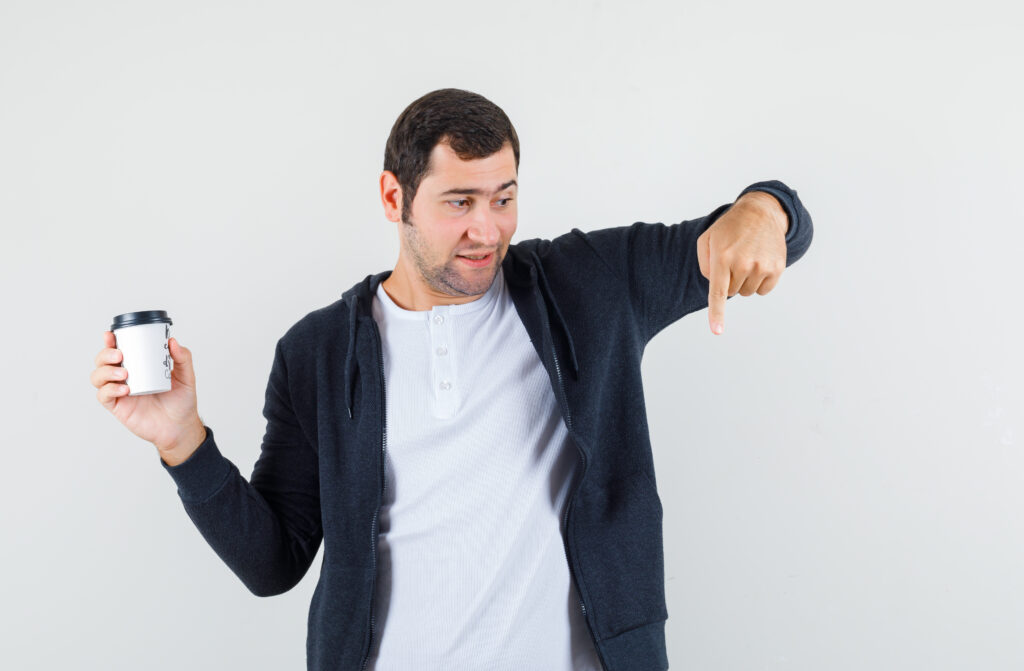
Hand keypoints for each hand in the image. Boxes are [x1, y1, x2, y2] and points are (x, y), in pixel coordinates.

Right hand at [91, 331, 205, 463]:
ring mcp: (119, 392)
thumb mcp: (186, 376)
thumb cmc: (181, 401)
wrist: (180, 426)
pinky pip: (104, 396)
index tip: (110, 335)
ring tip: (124, 373)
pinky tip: (124, 389)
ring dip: (106, 372)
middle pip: (102, 362)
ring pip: (98, 377)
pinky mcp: (118, 407)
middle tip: (120, 355)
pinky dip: (109, 390)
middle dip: (105, 355)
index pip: (118, 350)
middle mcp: (125, 377)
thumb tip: (172, 341)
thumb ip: (183, 358)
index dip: (110, 341)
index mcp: (138, 366)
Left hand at [696, 191, 787, 334]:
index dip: (717, 313)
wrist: (760, 212)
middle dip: (731, 280)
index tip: (717, 331)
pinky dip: (759, 282)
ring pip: (748, 292)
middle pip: (733, 293)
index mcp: (722, 257)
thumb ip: (704, 265)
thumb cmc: (729, 228)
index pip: (718, 293)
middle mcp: (743, 263)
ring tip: (747, 259)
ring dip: (745, 281)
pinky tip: (759, 263)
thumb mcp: (707, 240)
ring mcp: (762, 266)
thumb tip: (715, 287)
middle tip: (734, 259)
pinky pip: (764, 290)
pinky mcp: (777, 268)